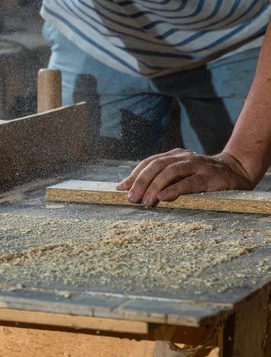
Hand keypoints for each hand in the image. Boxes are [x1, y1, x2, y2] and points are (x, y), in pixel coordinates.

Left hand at [116, 148, 255, 205]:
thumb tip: (128, 189)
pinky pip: (189, 182)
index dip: (133, 175)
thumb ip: (158, 180)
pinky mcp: (209, 177)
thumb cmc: (201, 177)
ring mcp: (197, 165)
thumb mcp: (179, 175)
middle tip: (131, 198)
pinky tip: (163, 198)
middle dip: (140, 182)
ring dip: (154, 186)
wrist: (236, 171)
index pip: (149, 162)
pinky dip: (174, 190)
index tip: (120, 188)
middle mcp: (183, 157)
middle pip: (156, 165)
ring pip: (170, 171)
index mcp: (173, 156)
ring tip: (145, 201)